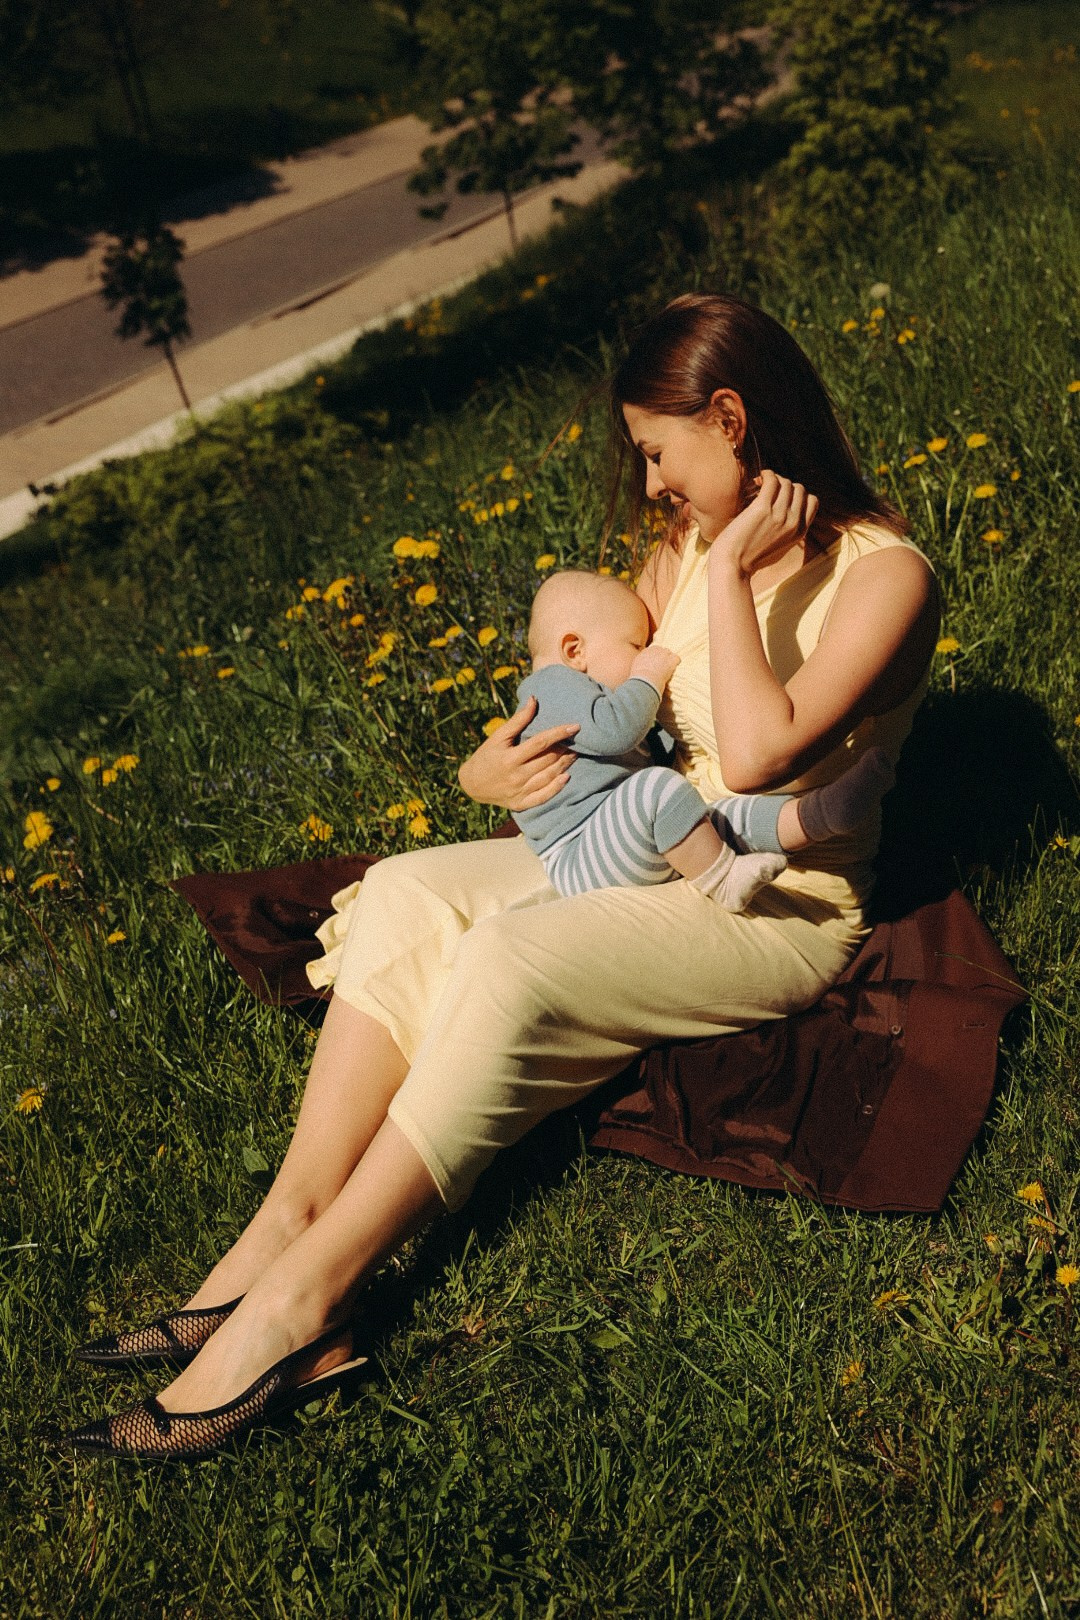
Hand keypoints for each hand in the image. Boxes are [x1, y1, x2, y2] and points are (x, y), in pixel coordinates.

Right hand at [458, 697, 577, 809]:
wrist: (472, 784)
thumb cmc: (486, 756)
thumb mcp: (498, 737)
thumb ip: (517, 720)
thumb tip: (533, 700)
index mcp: (509, 758)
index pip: (540, 743)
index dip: (558, 733)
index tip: (575, 726)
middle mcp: (515, 776)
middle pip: (547, 760)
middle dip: (565, 749)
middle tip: (577, 741)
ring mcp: (519, 791)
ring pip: (548, 777)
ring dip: (564, 765)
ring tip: (575, 754)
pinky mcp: (521, 803)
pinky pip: (543, 797)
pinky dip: (556, 788)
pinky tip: (566, 777)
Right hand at [630, 643, 679, 691]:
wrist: (645, 680)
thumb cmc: (639, 678)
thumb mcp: (635, 668)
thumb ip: (639, 665)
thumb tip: (640, 669)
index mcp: (645, 652)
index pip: (653, 650)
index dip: (655, 658)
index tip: (655, 664)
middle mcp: (654, 650)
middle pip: (661, 650)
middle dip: (662, 657)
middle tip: (662, 667)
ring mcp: (664, 654)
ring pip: (669, 653)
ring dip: (669, 660)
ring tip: (668, 668)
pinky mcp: (671, 660)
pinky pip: (677, 658)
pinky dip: (677, 663)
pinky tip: (674, 668)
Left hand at [710, 470, 818, 579]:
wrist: (733, 566)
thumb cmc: (751, 558)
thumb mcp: (780, 547)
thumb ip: (789, 531)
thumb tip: (788, 511)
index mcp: (800, 532)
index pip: (812, 502)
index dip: (799, 495)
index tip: (784, 496)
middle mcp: (794, 522)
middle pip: (799, 489)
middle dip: (786, 485)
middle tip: (770, 488)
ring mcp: (779, 515)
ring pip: (786, 483)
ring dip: (775, 478)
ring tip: (762, 482)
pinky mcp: (762, 509)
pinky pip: (772, 481)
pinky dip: (767, 474)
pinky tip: (759, 477)